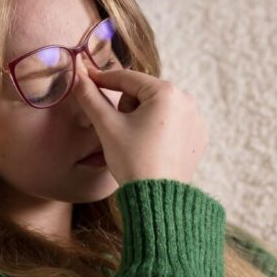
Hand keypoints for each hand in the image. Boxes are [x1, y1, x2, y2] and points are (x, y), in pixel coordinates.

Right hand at [70, 53, 208, 185]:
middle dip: (127, 106)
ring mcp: (196, 120)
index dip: (104, 79)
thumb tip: (77, 77)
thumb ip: (90, 98)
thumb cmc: (132, 160)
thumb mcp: (107, 126)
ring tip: (136, 142)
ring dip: (142, 117)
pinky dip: (159, 130)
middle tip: (120, 130)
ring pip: (158, 108)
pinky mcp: (199, 137)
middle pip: (144, 93)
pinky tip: (151, 148)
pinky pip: (173, 124)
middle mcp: (187, 101)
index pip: (128, 78)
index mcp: (166, 92)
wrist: (157, 199)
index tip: (87, 78)